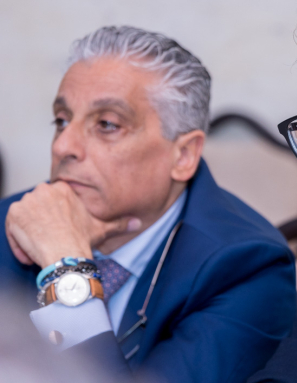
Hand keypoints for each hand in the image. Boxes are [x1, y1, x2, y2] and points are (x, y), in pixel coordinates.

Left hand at [5, 181, 140, 267]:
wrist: (65, 254)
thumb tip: (137, 223)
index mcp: (63, 189)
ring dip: (30, 235)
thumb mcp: (102, 229)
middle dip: (41, 226)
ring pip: (24, 219)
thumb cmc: (82, 241)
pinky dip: (18, 242)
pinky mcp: (15, 213)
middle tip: (49, 243)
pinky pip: (12, 228)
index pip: (51, 202)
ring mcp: (28, 200)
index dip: (53, 220)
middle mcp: (44, 190)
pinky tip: (31, 253)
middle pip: (36, 209)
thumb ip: (118, 223)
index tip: (58, 233)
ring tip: (41, 250)